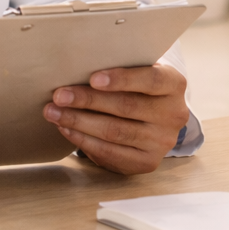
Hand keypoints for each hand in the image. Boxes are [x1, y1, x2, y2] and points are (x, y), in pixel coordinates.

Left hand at [43, 63, 188, 173]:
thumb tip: (77, 67)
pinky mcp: (147, 162)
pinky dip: (83, 140)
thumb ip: (120, 67)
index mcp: (174, 84)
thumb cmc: (138, 86)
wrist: (155, 117)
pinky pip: (110, 153)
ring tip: (54, 112)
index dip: (121, 79)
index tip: (93, 78)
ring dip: (79, 121)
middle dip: (87, 101)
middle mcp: (173, 114)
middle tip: (59, 95)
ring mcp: (162, 141)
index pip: (150, 80)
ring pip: (114, 132)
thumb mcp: (138, 70)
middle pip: (126, 107)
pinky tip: (66, 129)